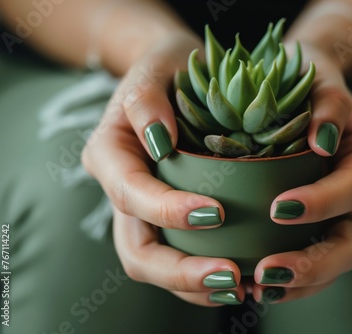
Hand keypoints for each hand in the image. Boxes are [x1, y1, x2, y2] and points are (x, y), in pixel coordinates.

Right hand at [82, 32, 245, 305]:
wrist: (179, 75)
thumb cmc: (168, 68)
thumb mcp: (155, 65)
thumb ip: (145, 98)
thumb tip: (158, 140)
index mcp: (110, 155)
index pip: (131, 194)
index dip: (167, 210)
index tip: (217, 211)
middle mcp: (122, 192)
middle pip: (137, 250)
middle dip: (181, 270)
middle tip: (231, 275)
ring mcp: (145, 211)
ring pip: (158, 265)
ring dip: (195, 285)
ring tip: (241, 286)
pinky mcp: (169, 219)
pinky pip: (180, 258)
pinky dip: (205, 277)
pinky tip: (240, 278)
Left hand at [252, 43, 351, 302]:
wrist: (301, 89)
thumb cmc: (309, 81)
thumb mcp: (322, 79)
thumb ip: (330, 103)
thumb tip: (323, 139)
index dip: (324, 202)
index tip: (279, 207)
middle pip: (349, 242)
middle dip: (313, 263)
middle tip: (269, 271)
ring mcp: (335, 216)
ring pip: (330, 260)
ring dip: (298, 281)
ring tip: (258, 287)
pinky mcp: (312, 226)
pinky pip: (307, 258)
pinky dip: (287, 278)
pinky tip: (254, 284)